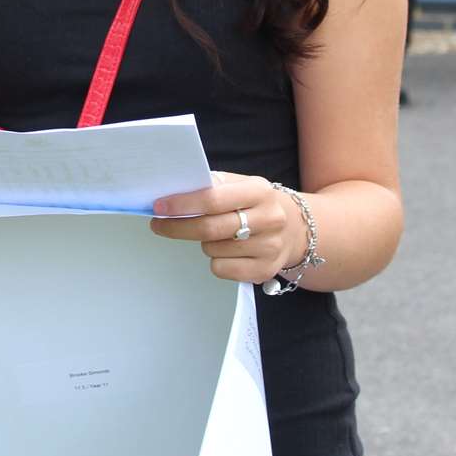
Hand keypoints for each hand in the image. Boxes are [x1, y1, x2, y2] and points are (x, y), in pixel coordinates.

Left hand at [149, 173, 302, 283]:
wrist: (295, 228)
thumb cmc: (255, 204)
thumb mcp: (240, 185)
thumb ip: (211, 186)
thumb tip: (173, 192)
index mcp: (259, 191)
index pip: (213, 199)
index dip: (183, 204)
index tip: (159, 207)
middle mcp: (269, 218)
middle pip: (210, 228)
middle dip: (178, 227)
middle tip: (159, 225)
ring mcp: (270, 247)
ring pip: (212, 250)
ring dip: (203, 243)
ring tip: (216, 235)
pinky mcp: (265, 270)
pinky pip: (221, 269)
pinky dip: (216, 261)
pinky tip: (227, 251)